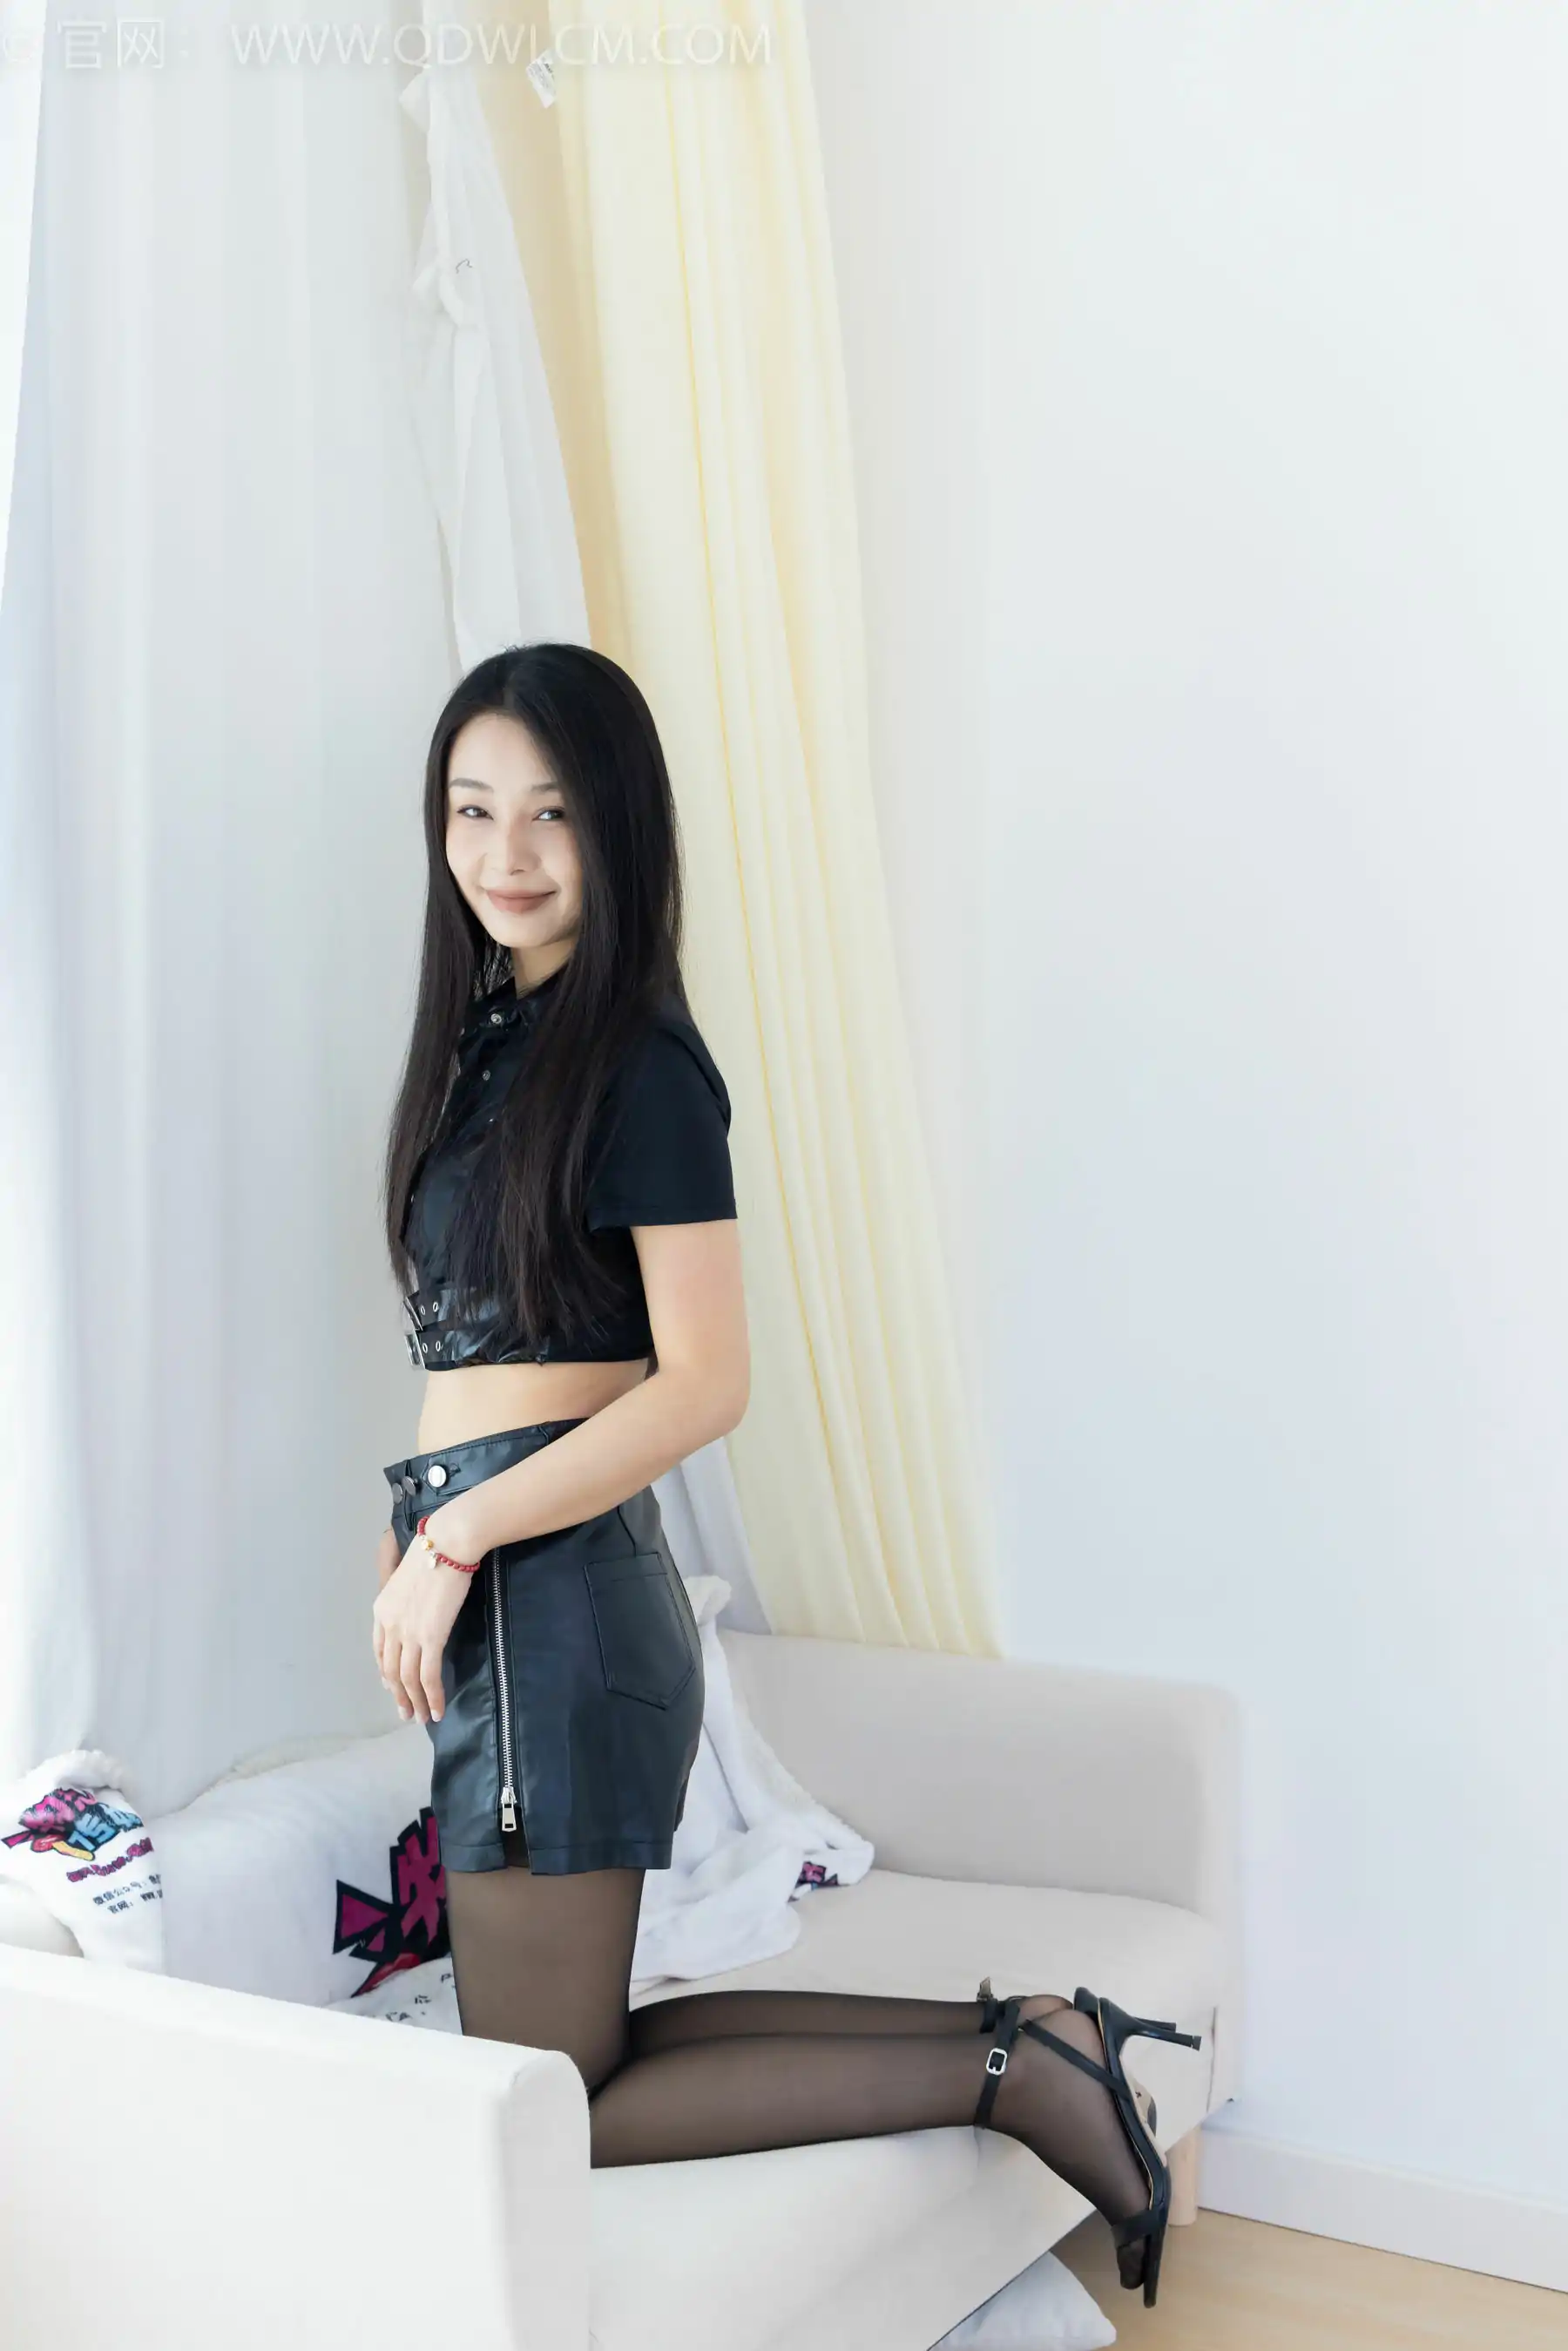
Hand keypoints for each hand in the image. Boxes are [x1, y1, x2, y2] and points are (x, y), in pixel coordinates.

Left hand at [371, 1526, 475, 1724]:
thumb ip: (407, 1599)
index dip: (385, 1672)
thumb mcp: (409, 1577)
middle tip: (407, 1713)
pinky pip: (428, 1676)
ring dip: (415, 1702)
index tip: (392, 1687)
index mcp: (381, 1609)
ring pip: (407, 1678)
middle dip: (399, 1695)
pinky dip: (432, 1696)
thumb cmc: (434, 1552)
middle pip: (390, 1669)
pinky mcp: (430, 1638)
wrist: (447, 1544)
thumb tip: (419, 1611)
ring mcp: (408, 1633)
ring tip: (422, 1717)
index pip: (378, 1650)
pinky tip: (437, 1709)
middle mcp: (390, 1625)